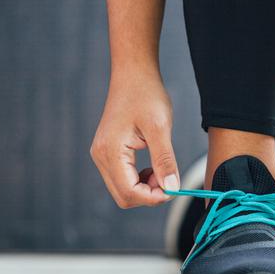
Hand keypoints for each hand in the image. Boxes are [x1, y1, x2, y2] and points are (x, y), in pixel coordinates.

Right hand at [90, 70, 178, 207]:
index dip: (153, 198)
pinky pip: (123, 178)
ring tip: (163, 170)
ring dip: (146, 188)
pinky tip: (154, 167)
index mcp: (110, 152)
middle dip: (149, 195)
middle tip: (169, 180)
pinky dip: (140, 180)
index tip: (174, 189)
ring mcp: (102, 155)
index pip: (129, 192)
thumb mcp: (160, 128)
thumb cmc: (146, 95)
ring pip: (123, 190)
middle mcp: (100, 156)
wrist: (134, 75)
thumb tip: (171, 188)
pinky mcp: (108, 152)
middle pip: (124, 196)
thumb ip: (165, 160)